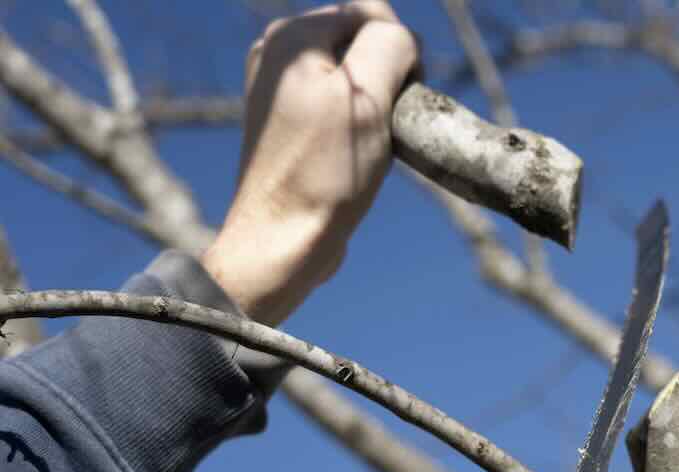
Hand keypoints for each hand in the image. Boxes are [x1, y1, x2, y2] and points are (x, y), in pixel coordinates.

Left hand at [203, 1, 417, 324]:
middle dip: (386, 78)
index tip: (399, 100)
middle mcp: (277, 54)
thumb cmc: (326, 173)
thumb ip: (388, 45)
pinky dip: (359, 125)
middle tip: (383, 126)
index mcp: (292, 37)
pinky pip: (340, 106)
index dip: (399, 52)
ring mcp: (279, 89)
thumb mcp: (369, 98)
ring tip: (367, 146)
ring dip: (376, 106)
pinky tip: (354, 157)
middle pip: (361, 42)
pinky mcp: (288, 124)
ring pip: (355, 77)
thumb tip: (400, 37)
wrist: (283, 241)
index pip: (370, 13)